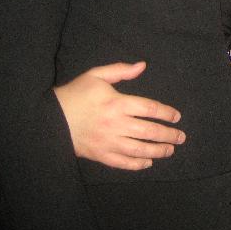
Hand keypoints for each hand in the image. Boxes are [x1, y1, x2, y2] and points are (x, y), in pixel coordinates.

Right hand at [54, 61, 185, 170]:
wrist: (49, 119)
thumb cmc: (75, 94)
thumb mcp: (96, 75)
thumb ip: (120, 70)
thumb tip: (142, 65)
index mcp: (117, 103)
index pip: (149, 109)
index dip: (166, 113)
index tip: (176, 117)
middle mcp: (115, 124)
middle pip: (149, 131)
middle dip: (168, 135)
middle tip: (181, 137)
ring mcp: (108, 142)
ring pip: (139, 149)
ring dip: (158, 151)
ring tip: (170, 150)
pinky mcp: (99, 154)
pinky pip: (122, 162)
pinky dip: (137, 164)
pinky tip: (147, 162)